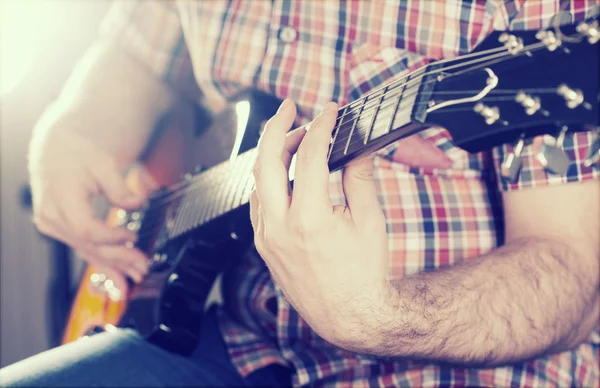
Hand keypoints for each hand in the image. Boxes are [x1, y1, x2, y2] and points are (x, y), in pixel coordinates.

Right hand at [29, 122, 153, 282]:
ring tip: (136, 275)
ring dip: (114, 266)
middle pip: (89, 245)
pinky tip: (119, 278)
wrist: (58, 153)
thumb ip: (119, 186)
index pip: (86, 228)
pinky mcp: (63, 232)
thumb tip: (138, 203)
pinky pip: (85, 251)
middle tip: (143, 266)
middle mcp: (53, 216)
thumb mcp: (102, 163)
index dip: (111, 237)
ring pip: (88, 252)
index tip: (132, 235)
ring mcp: (55, 227)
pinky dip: (104, 264)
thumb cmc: (78, 154)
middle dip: (119, 258)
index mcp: (61, 197)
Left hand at [250, 100, 389, 344]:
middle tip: (290, 107)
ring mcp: (267, 238)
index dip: (320, 126)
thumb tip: (357, 147)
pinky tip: (284, 174)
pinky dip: (268, 181)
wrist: (348, 316)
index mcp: (310, 219)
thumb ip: (359, 178)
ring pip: (257, 181)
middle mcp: (280, 227)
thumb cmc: (363, 273)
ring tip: (294, 140)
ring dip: (272, 154)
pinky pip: (258, 203)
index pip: (309, 156)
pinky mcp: (263, 246)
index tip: (330, 111)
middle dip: (276, 126)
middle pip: (266, 160)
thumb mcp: (369, 222)